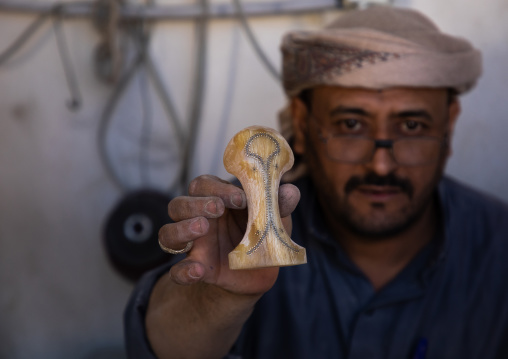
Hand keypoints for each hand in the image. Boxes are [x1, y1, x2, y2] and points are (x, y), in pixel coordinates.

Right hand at [158, 174, 299, 295]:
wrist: (258, 272)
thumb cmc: (263, 234)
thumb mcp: (275, 218)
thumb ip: (280, 204)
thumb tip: (291, 191)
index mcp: (217, 200)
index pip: (203, 185)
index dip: (218, 188)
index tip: (240, 198)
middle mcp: (199, 219)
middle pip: (179, 204)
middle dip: (195, 204)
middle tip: (217, 209)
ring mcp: (194, 245)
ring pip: (168, 232)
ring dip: (181, 229)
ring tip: (201, 229)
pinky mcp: (195, 269)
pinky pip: (176, 271)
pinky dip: (182, 271)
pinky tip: (197, 271)